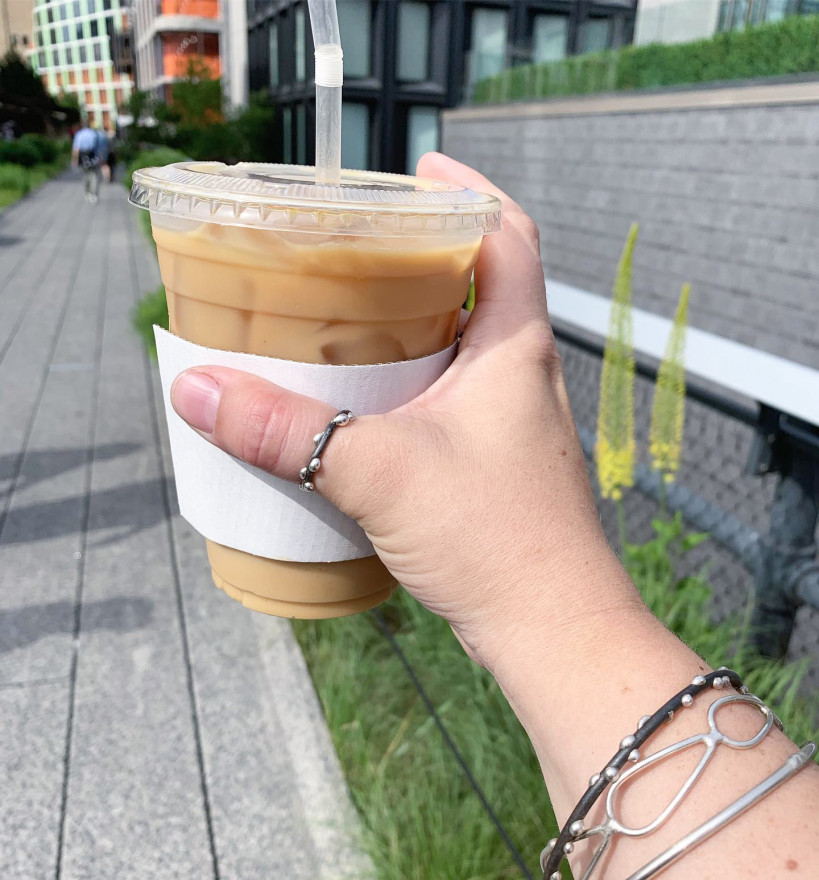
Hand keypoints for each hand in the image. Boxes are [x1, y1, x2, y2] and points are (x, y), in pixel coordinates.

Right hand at [170, 154, 637, 674]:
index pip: (508, 237)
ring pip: (458, 352)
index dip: (468, 191)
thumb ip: (284, 431)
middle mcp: (521, 377)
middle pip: (478, 289)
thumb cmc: (494, 540)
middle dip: (420, 260)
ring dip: (409, 330)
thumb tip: (195, 389)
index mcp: (514, 348)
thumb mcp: (377, 472)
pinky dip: (405, 391)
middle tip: (354, 250)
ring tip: (342, 323)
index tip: (416, 170)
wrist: (553, 631)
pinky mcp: (493, 469)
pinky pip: (447, 405)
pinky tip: (360, 413)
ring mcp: (511, 426)